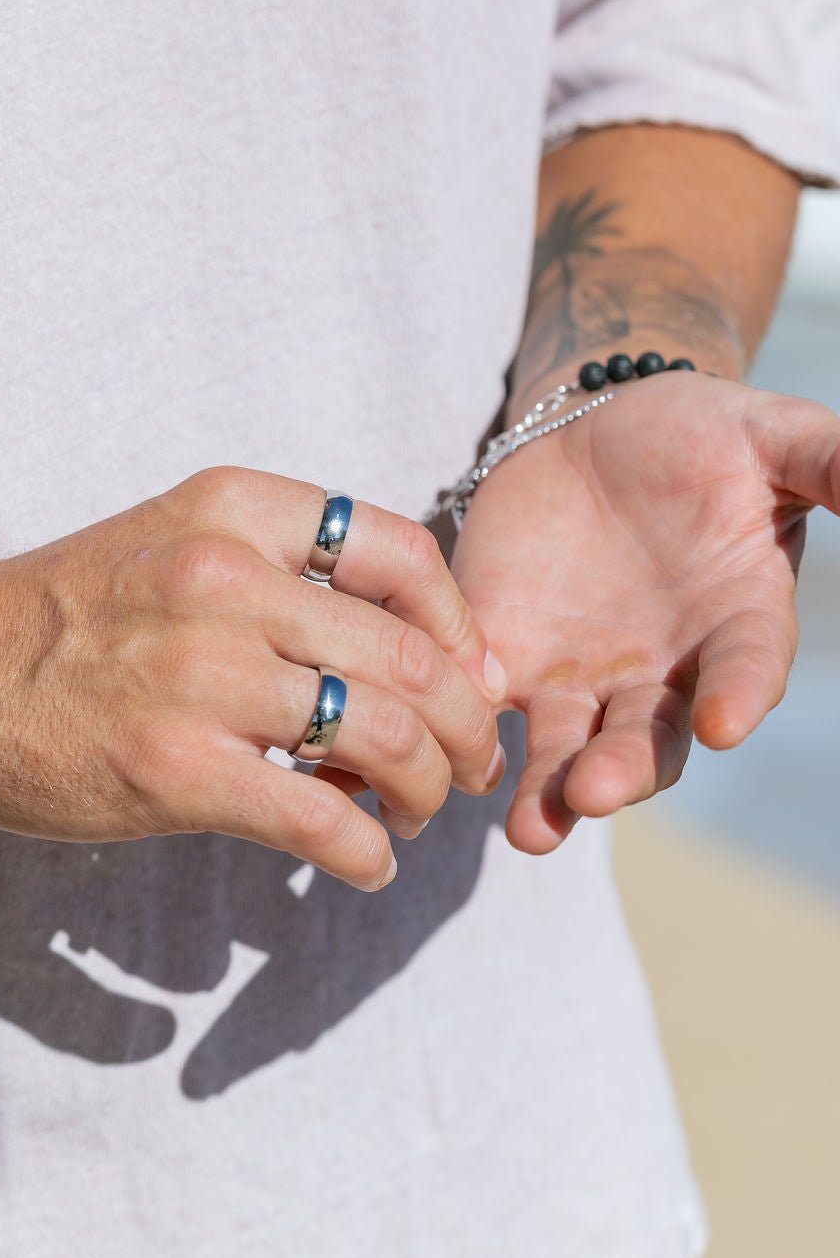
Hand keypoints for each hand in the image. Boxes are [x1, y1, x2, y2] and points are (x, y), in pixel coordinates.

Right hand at [0, 467, 506, 891]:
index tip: (474, 679)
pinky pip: (319, 818)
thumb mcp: (183, 545)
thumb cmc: (79, 615)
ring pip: (383, 736)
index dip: (464, 629)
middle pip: (410, 657)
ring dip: (428, 790)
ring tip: (421, 813)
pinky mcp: (175, 770)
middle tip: (471, 764)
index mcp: (236, 512)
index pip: (404, 554)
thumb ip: (292, 579)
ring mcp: (200, 675)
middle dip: (465, 726)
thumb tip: (421, 661)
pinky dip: (369, 852)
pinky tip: (371, 862)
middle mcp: (226, 580)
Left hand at [450, 372, 839, 851]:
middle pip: (651, 738)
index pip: (747, 670)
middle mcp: (663, 671)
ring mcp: (581, 673)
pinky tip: (454, 739)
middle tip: (593, 793)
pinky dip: (470, 721)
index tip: (725, 724)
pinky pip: (486, 699)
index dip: (740, 697)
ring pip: (568, 746)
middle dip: (624, 769)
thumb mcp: (771, 433)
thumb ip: (826, 460)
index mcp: (737, 622)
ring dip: (550, 789)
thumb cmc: (700, 435)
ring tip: (529, 829)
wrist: (596, 428)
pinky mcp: (506, 655)